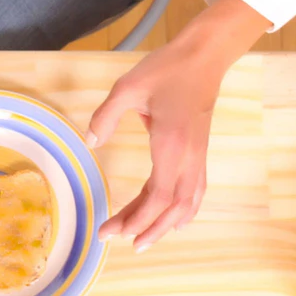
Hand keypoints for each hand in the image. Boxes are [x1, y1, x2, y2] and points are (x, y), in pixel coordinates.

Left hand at [86, 0, 269, 250]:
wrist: (205, 56)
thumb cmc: (167, 69)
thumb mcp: (128, 87)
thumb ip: (106, 116)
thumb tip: (90, 142)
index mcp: (171, 145)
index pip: (157, 196)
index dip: (135, 219)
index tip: (111, 230)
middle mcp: (189, 157)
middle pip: (173, 208)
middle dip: (146, 228)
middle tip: (118, 238)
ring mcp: (198, 155)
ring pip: (187, 203)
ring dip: (166, 225)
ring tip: (143, 239)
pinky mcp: (200, 151)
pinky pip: (196, 190)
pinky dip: (184, 210)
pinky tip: (173, 219)